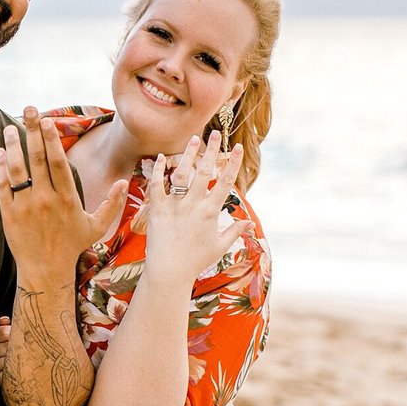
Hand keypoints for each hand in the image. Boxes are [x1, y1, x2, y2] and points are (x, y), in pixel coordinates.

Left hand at [0, 106, 128, 286]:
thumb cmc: (71, 247)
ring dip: (12, 145)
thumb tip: (124, 182)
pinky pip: (2, 186)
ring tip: (10, 128)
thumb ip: (112, 204)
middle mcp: (45, 200)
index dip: (52, 138)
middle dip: (32, 130)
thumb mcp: (97, 227)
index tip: (47, 120)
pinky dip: (0, 167)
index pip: (58, 162)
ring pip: (16, 169)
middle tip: (29, 109)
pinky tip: (0, 153)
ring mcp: (25, 206)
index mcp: (67, 199)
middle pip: (36, 158)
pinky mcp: (8, 214)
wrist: (45, 271)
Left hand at [144, 132, 249, 284]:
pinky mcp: (157, 209)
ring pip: (182, 174)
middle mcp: (194, 205)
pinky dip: (157, 171)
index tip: (237, 147)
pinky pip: (156, 186)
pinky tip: (159, 157)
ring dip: (188, 155)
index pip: (225, 182)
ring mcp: (175, 206)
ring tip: (192, 139)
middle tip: (216, 134)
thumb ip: (235, 232)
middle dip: (212, 151)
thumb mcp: (219, 246)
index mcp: (210, 212)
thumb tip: (250, 223)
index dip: (232, 163)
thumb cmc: (195, 261)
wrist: (169, 271)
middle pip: (205, 172)